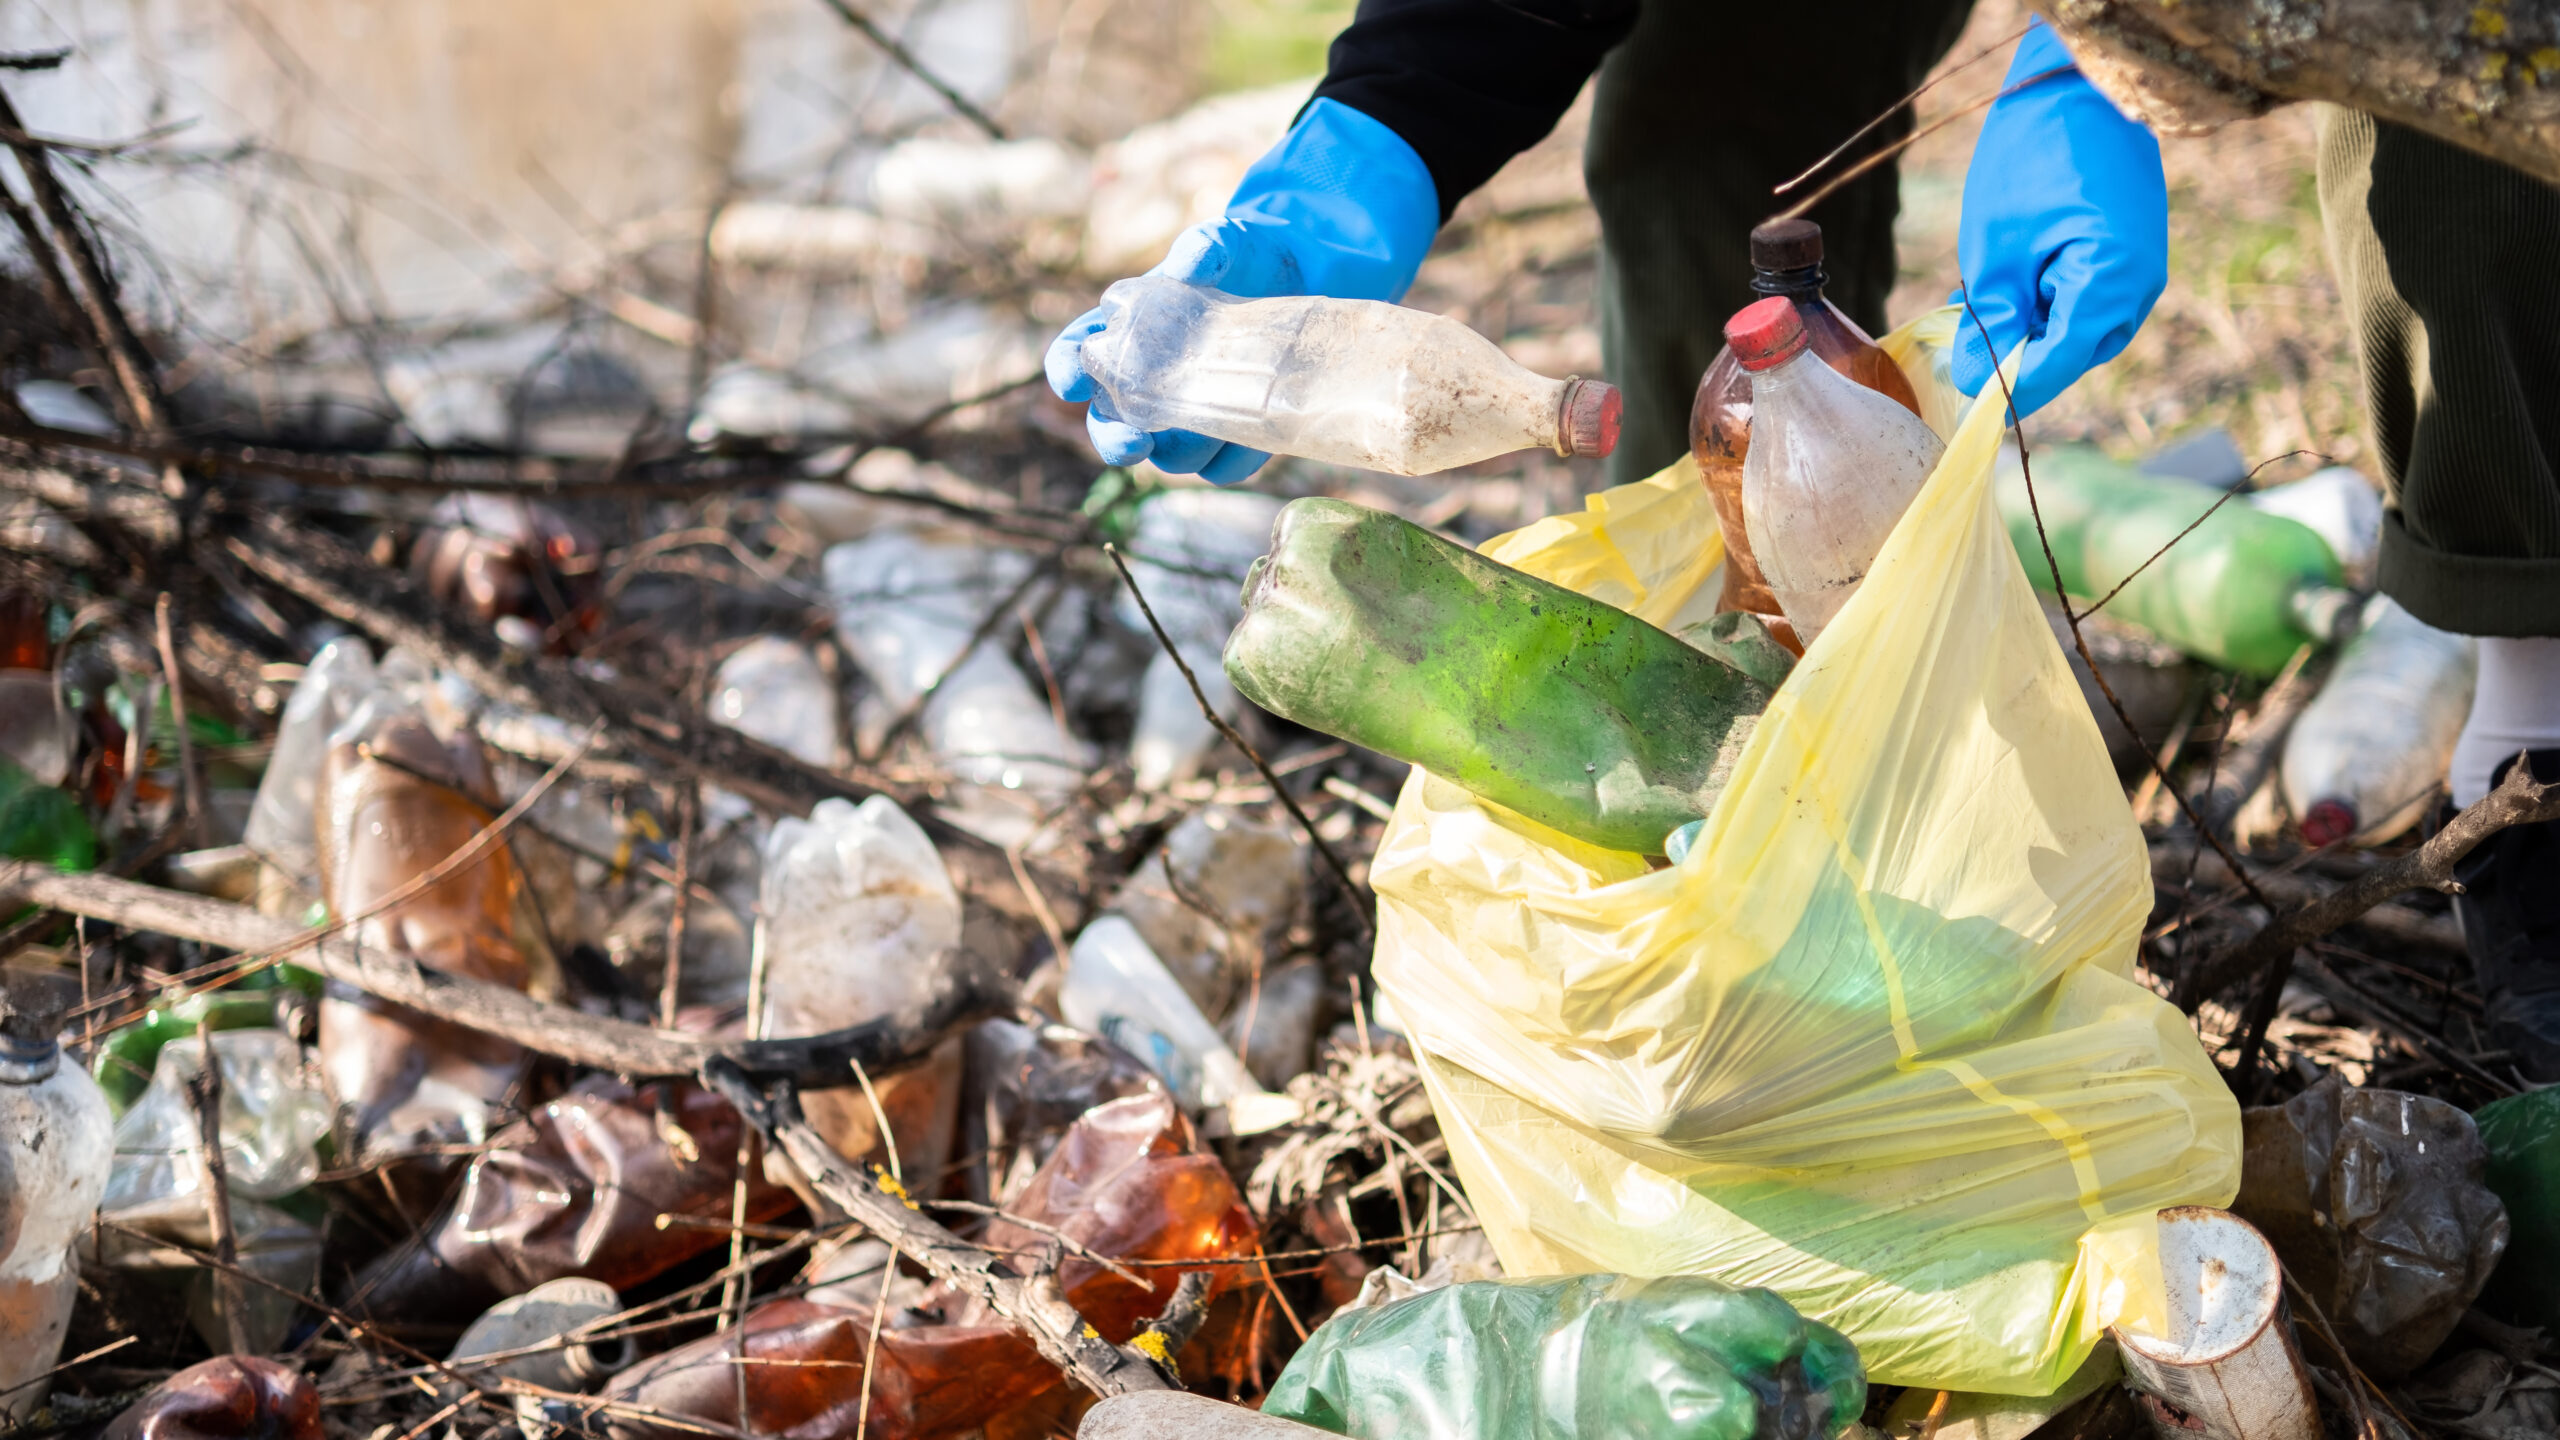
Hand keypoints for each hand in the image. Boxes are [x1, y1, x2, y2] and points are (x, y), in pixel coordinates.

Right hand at [1045, 97, 1439, 482]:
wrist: (1315, 273)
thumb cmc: (1253, 252)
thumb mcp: (1227, 241)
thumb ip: (1203, 248)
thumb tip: (1185, 267)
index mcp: (1128, 329)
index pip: (1077, 354)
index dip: (1068, 370)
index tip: (1070, 381)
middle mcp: (1151, 380)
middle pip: (1112, 426)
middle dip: (1116, 439)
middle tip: (1133, 441)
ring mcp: (1194, 412)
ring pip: (1169, 457)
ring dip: (1178, 453)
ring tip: (1205, 428)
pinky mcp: (1238, 434)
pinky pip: (1222, 468)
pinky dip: (1229, 460)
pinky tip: (1250, 439)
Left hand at [1949, 20, 2167, 419]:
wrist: (2074, 85)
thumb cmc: (2033, 158)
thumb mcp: (1997, 249)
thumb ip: (1992, 320)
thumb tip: (1974, 379)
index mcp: (2111, 285)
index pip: (2057, 365)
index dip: (2009, 387)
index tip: (1963, 398)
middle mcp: (2138, 287)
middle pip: (2070, 354)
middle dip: (2017, 354)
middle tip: (1962, 337)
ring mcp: (2140, 270)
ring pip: (2076, 328)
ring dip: (2028, 326)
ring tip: (1976, 298)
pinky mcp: (2130, 253)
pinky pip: (2086, 297)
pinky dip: (2044, 299)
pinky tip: (2003, 281)